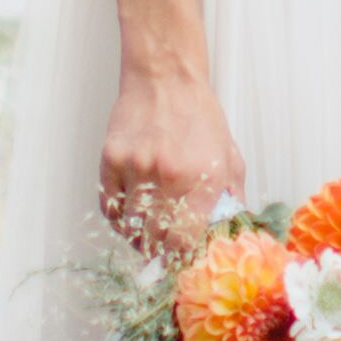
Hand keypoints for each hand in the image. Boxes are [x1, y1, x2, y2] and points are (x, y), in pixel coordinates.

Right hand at [97, 61, 238, 244]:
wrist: (164, 79)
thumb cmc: (199, 118)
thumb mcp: (229, 158)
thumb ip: (232, 199)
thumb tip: (229, 234)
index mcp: (202, 180)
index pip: (184, 241)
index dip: (180, 258)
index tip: (180, 262)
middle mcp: (167, 176)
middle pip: (155, 239)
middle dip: (159, 253)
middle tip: (162, 255)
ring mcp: (135, 168)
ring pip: (129, 227)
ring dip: (137, 239)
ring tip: (146, 238)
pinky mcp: (111, 160)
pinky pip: (109, 206)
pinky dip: (118, 218)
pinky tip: (129, 217)